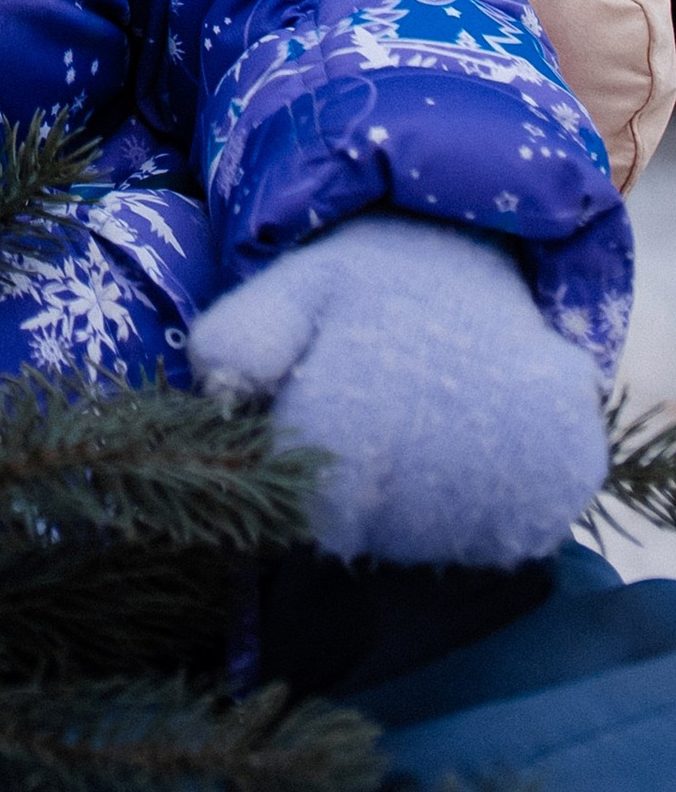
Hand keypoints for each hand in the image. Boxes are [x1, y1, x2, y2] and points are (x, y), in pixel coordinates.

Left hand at [187, 215, 606, 567]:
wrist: (470, 250)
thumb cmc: (364, 288)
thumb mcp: (286, 291)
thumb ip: (238, 340)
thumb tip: (219, 393)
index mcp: (365, 402)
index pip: (322, 515)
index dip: (312, 485)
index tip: (325, 426)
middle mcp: (451, 439)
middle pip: (384, 534)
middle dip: (364, 497)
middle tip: (376, 423)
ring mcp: (524, 459)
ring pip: (446, 540)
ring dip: (424, 510)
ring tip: (422, 430)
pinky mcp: (571, 470)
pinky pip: (511, 530)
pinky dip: (485, 508)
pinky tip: (468, 448)